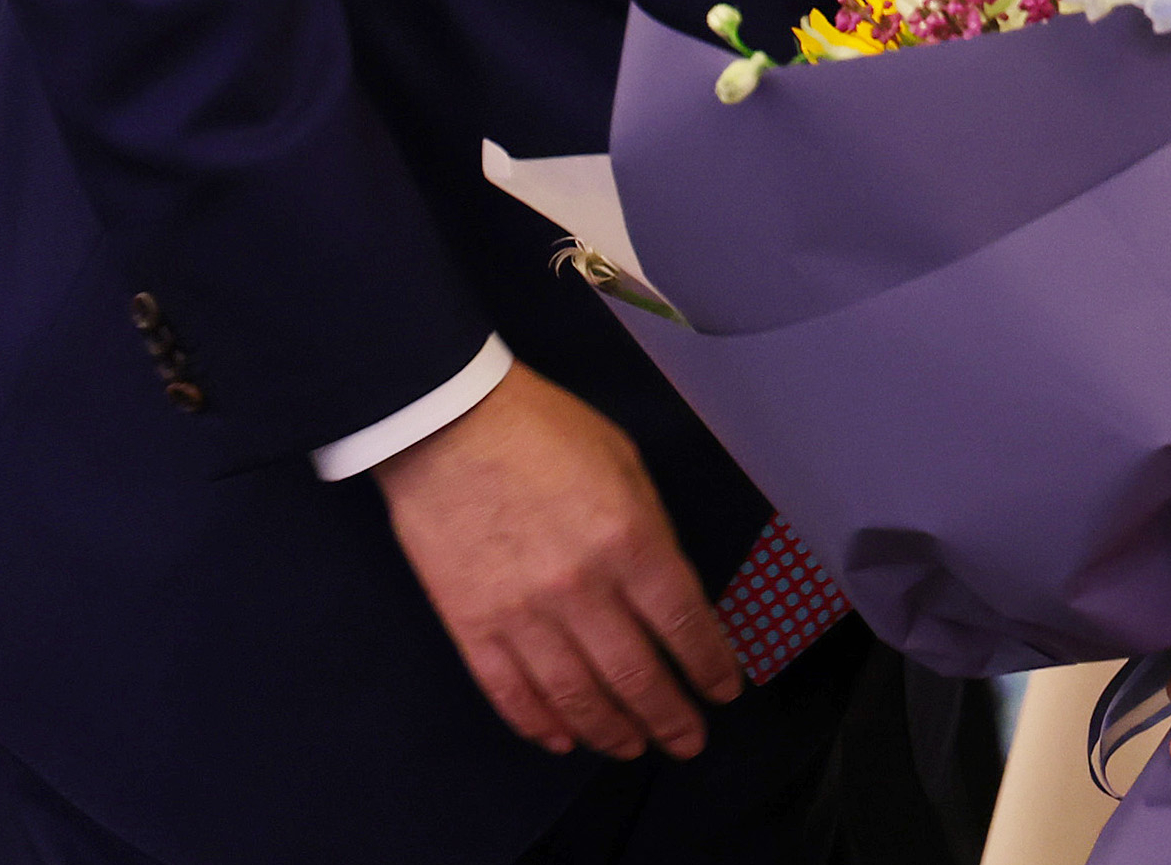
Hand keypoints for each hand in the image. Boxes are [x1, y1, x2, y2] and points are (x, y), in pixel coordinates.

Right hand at [373, 363, 741, 760]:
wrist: (445, 422)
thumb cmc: (539, 429)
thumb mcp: (624, 462)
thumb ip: (651, 531)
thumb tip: (668, 591)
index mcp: (629, 540)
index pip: (685, 625)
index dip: (710, 666)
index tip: (724, 690)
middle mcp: (581, 589)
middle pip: (638, 676)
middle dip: (671, 718)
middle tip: (689, 741)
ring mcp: (522, 614)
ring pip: (577, 698)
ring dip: (613, 732)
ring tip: (634, 747)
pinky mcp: (471, 626)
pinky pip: (510, 694)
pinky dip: (539, 724)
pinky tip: (563, 739)